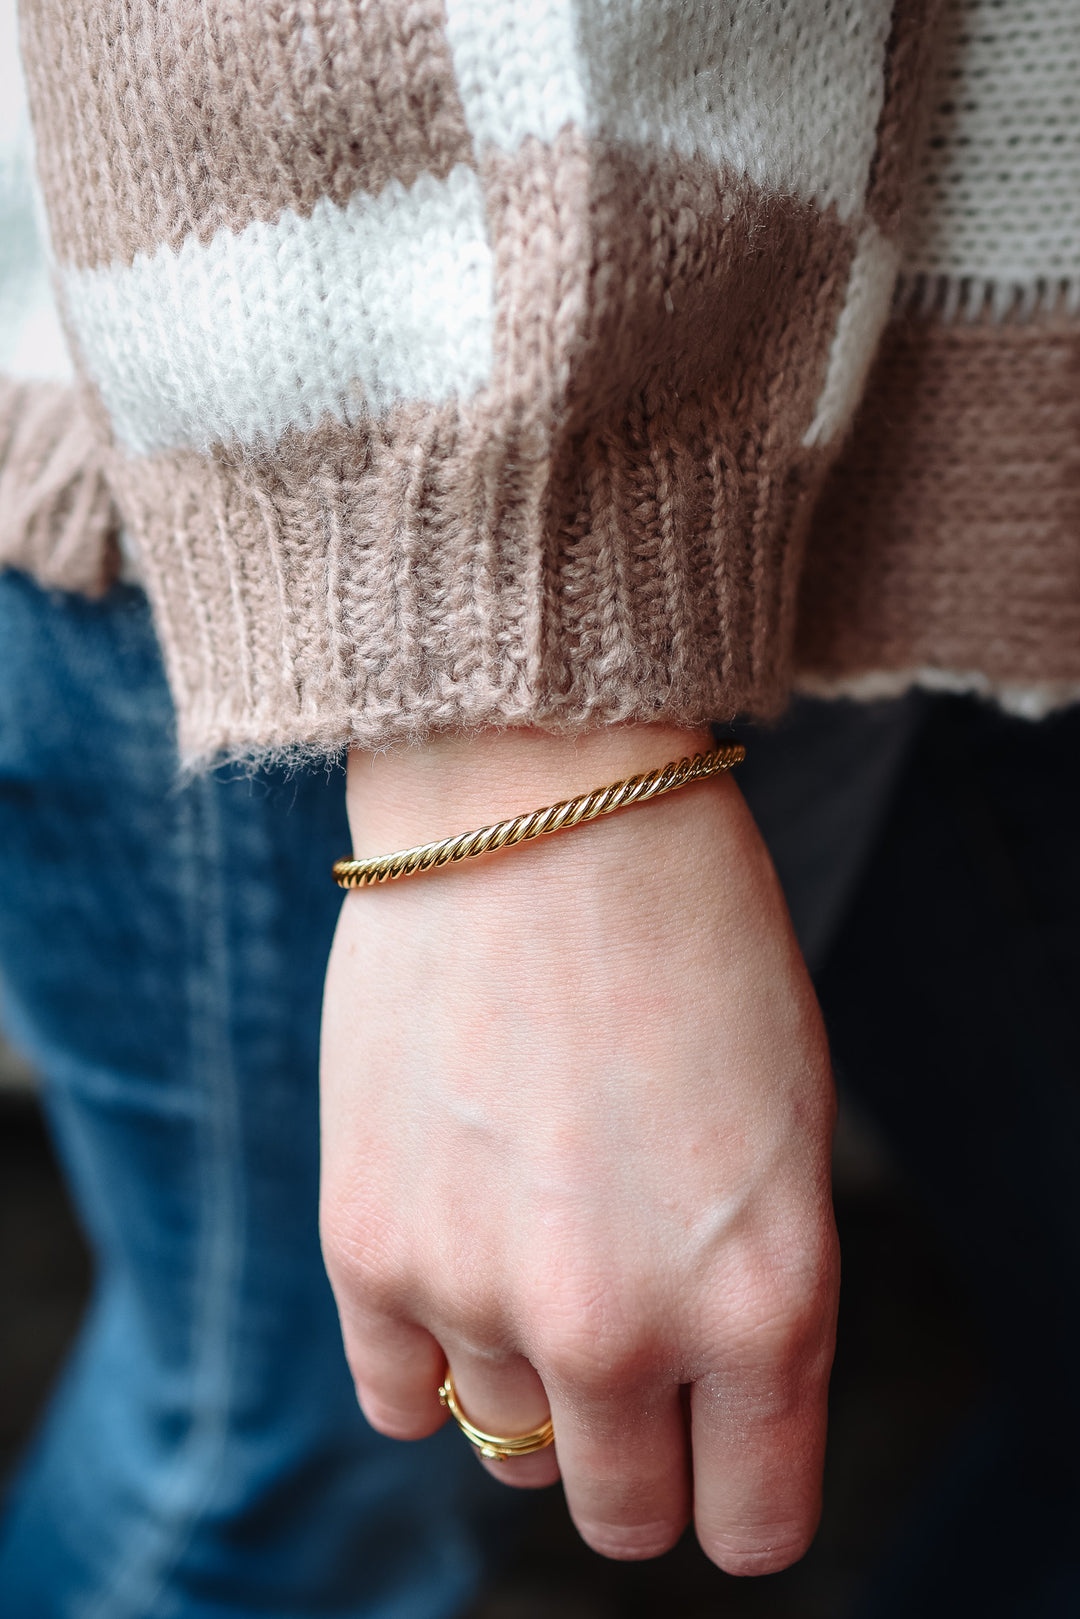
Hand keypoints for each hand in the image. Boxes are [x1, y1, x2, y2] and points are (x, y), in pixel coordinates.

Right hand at [320, 723, 837, 1571]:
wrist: (543, 804)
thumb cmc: (695, 944)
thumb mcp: (789, 1134)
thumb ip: (751, 1299)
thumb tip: (686, 1408)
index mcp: (768, 1304)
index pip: (752, 1525)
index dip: (740, 1490)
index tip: (720, 1449)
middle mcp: (621, 1330)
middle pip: (618, 1512)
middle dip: (636, 1450)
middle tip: (628, 1345)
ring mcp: (479, 1295)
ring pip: (509, 1440)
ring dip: (533, 1370)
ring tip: (540, 1231)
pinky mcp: (366, 1245)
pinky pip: (399, 1395)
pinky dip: (434, 1352)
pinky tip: (461, 1254)